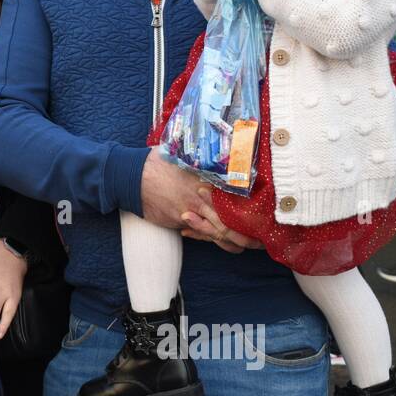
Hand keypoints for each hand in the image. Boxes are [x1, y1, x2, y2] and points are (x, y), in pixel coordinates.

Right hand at [139, 150, 259, 251]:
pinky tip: (221, 243)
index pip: (235, 200)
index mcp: (206, 181)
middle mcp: (201, 199)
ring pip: (216, 233)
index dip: (251, 212)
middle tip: (261, 242)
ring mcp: (190, 212)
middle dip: (247, 236)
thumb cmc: (158, 162)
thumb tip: (226, 148)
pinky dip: (210, 239)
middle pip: (230, 223)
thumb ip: (205, 158)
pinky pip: (200, 234)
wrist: (131, 177)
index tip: (264, 218)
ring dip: (232, 242)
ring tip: (246, 247)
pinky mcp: (179, 221)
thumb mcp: (185, 154)